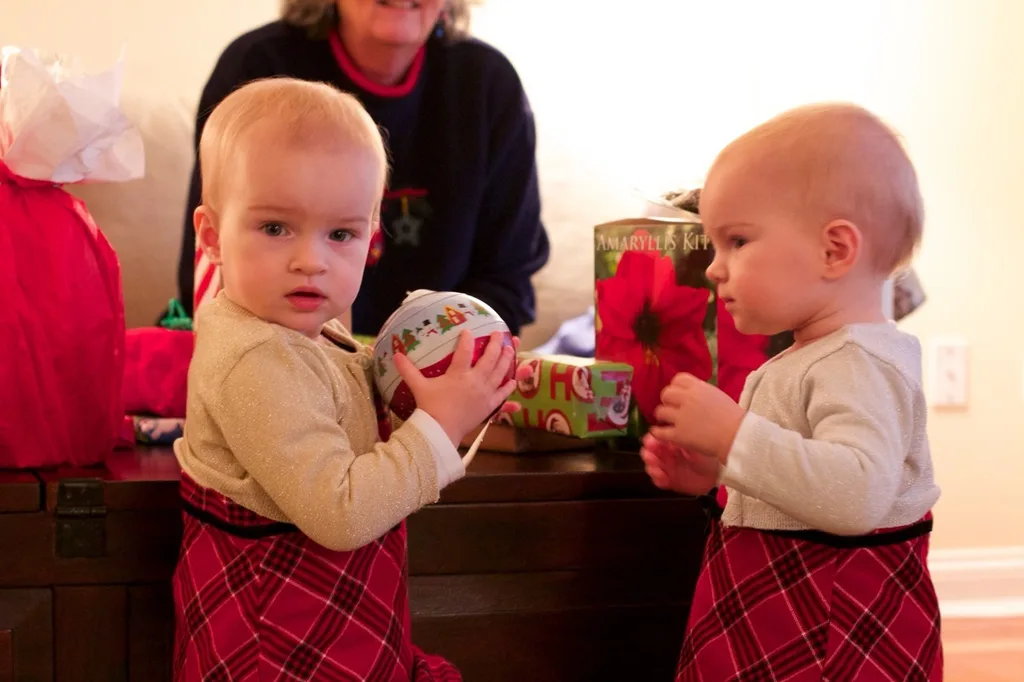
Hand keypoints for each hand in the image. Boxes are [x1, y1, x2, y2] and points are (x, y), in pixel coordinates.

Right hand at [394, 330, 518, 445]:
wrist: (441, 431)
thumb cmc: (429, 408)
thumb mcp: (418, 387)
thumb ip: (408, 370)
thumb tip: (395, 354)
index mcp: (458, 374)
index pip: (464, 351)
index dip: (467, 339)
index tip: (468, 331)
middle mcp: (475, 381)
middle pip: (489, 358)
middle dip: (495, 344)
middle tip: (498, 333)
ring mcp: (485, 393)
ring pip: (500, 372)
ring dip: (506, 359)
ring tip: (510, 348)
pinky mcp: (489, 405)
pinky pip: (502, 393)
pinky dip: (508, 386)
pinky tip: (513, 379)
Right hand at [640, 433, 719, 495]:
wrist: (718, 472)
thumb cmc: (707, 455)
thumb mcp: (693, 444)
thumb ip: (679, 440)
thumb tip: (665, 435)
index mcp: (670, 443)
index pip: (654, 440)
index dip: (650, 441)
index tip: (650, 442)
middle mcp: (666, 455)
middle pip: (649, 453)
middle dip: (648, 454)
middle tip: (651, 456)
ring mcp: (668, 468)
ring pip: (652, 467)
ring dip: (652, 467)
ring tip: (658, 469)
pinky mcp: (670, 481)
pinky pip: (659, 481)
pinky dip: (658, 479)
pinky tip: (663, 477)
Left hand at [648, 373, 745, 462]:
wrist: (738, 436)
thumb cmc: (733, 418)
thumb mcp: (717, 396)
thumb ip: (701, 392)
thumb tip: (690, 393)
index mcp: (698, 388)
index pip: (678, 379)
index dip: (676, 387)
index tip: (678, 395)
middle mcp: (687, 399)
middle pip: (666, 394)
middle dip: (667, 401)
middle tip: (672, 409)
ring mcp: (681, 417)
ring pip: (660, 412)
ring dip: (662, 417)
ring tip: (667, 422)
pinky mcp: (678, 435)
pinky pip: (659, 432)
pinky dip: (657, 432)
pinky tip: (659, 433)